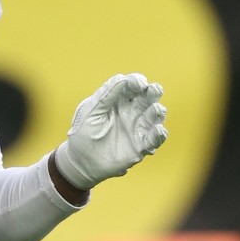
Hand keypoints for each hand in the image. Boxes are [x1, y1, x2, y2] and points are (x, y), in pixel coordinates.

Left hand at [53, 73, 167, 190]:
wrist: (80, 162)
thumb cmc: (82, 133)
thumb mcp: (90, 112)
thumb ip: (105, 96)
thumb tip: (122, 78)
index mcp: (117, 100)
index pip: (132, 86)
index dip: (137, 81)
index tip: (139, 83)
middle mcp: (131, 112)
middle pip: (148, 97)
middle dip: (153, 91)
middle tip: (153, 90)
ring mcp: (137, 128)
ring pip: (154, 116)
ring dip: (158, 111)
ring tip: (155, 110)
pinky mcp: (141, 146)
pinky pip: (155, 139)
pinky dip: (159, 134)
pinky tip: (158, 130)